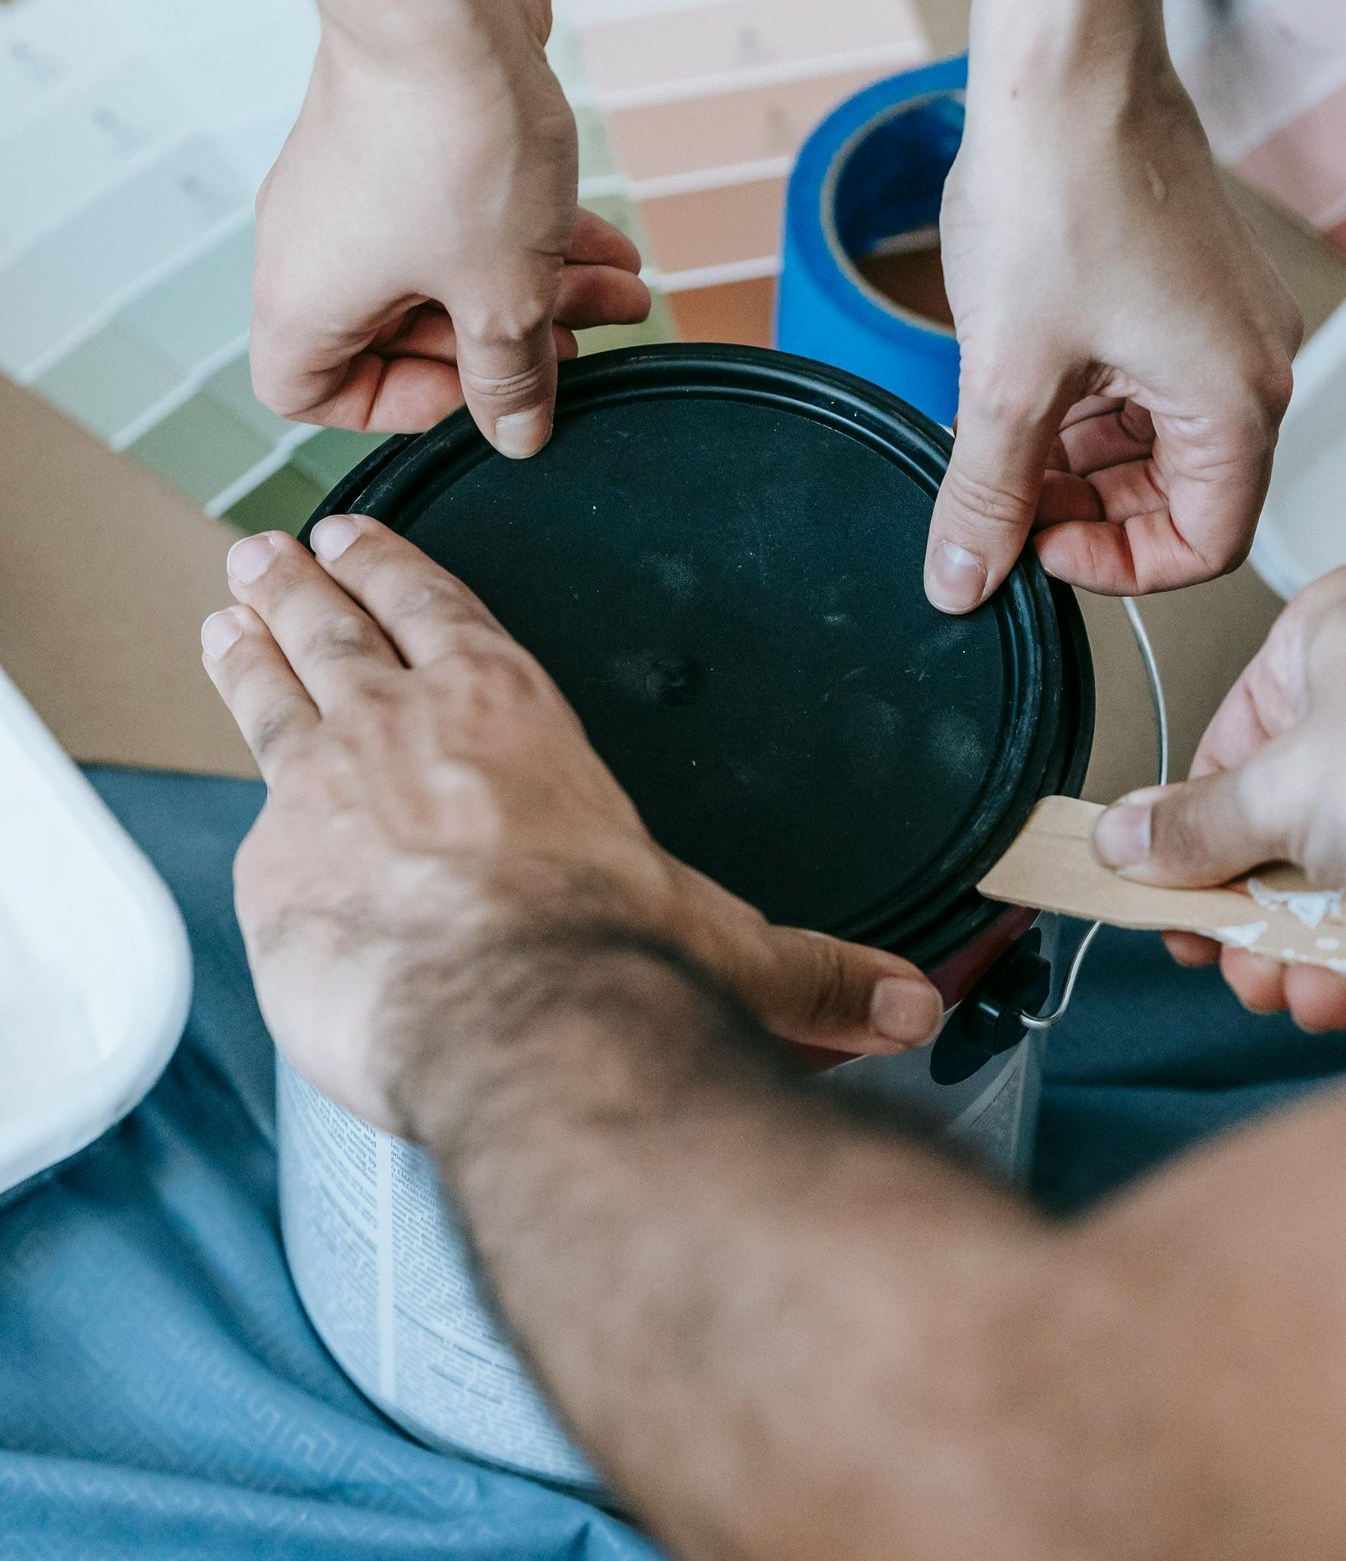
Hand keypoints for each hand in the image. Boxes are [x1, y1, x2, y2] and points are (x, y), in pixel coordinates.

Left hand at [201, 517, 943, 1129]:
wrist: (521, 1025)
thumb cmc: (620, 965)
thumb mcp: (732, 949)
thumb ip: (813, 973)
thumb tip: (904, 1003)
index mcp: (512, 710)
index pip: (440, 609)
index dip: (392, 568)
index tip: (352, 535)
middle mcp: (407, 727)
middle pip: (337, 628)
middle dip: (300, 585)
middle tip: (264, 551)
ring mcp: (325, 793)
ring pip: (274, 693)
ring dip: (249, 648)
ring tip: (226, 614)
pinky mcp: (274, 875)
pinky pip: (254, 827)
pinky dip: (246, 806)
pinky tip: (241, 812)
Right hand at [250, 11, 651, 454]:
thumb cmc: (451, 145)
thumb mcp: (505, 293)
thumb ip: (511, 376)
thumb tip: (514, 436)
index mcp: (306, 299)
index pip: (307, 392)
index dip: (397, 405)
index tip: (480, 391)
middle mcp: (315, 242)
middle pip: (404, 329)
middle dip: (508, 339)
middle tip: (588, 337)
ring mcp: (359, 183)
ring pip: (448, 265)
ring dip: (540, 285)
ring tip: (627, 290)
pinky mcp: (406, 134)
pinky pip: (462, 209)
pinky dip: (530, 229)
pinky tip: (610, 238)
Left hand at [923, 47, 1298, 610]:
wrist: (1067, 61)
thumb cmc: (1057, 194)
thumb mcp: (1006, 375)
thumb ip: (989, 494)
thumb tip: (965, 584)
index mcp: (1238, 400)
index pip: (1204, 546)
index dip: (1112, 564)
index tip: (1032, 542)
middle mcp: (1256, 362)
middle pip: (1182, 494)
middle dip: (1086, 504)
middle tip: (1001, 489)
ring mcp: (1228, 317)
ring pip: (1157, 437)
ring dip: (1079, 451)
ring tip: (999, 419)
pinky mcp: (1193, 281)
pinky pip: (1151, 377)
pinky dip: (1089, 396)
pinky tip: (1022, 367)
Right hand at [1092, 565, 1345, 1027]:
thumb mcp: (1287, 794)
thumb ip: (1195, 827)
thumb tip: (1124, 835)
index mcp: (1326, 641)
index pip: (1225, 752)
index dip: (1195, 846)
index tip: (1174, 913)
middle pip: (1289, 826)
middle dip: (1267, 920)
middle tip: (1252, 972)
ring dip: (1328, 950)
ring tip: (1320, 994)